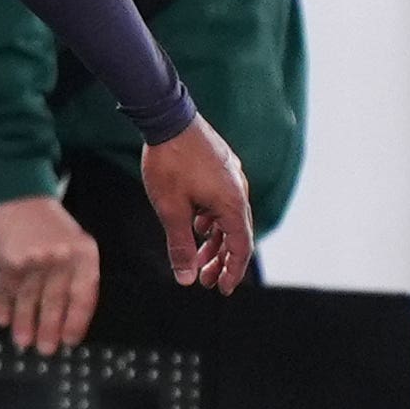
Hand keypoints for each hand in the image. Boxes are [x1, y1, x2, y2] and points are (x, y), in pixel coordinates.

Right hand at [0, 194, 100, 354]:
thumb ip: (76, 275)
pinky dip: (3, 306)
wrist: (19, 196)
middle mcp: (59, 258)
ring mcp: (31, 259)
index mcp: (83, 255)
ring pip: (29, 299)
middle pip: (55, 301)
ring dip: (25, 323)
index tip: (70, 341)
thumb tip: (68, 316)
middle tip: (46, 350)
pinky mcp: (6, 259)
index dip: (76, 321)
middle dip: (49, 329)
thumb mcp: (76, 245)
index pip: (83, 296)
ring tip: (23, 342)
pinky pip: (5, 290)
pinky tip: (2, 321)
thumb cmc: (51, 226)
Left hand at [140, 115, 255, 294]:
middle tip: (206, 281)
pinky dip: (211, 220)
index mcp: (232, 204)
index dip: (233, 271)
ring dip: (213, 241)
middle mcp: (239, 191)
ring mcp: (232, 178)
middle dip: (221, 261)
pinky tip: (196, 227)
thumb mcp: (170, 210)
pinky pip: (222, 202)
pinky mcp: (223, 169)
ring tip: (197, 260)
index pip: (241, 247)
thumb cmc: (169, 164)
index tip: (223, 290)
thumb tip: (187, 280)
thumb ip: (181, 246)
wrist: (168, 118)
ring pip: (227, 218)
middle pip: (236, 235)